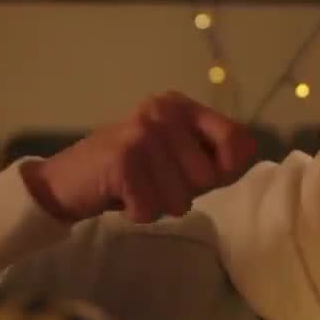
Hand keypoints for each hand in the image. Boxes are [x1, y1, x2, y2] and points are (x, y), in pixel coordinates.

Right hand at [22, 92, 256, 223]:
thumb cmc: (133, 173)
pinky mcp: (123, 158)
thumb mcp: (180, 161)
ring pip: (180, 198)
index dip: (225, 171)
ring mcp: (143, 131)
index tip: (196, 176)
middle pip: (208, 177)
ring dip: (158, 206)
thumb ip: (217, 157)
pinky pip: (152, 208)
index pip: (237, 141)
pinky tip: (121, 196)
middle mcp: (164, 109)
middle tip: (153, 181)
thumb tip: (250, 152)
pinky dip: (137, 213)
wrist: (68, 181)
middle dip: (184, 193)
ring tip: (136, 188)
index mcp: (182, 106)